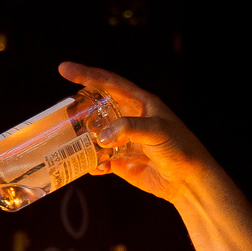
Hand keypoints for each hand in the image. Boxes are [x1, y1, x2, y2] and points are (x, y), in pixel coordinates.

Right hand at [59, 62, 215, 206]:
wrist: (188, 181)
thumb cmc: (179, 148)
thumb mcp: (157, 131)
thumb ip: (129, 128)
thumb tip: (101, 136)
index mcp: (139, 103)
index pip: (109, 83)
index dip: (87, 74)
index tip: (64, 70)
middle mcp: (129, 118)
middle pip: (97, 108)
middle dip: (80, 110)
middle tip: (63, 115)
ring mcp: (123, 140)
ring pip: (95, 134)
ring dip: (83, 139)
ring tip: (72, 143)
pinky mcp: (121, 161)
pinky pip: (99, 159)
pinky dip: (93, 163)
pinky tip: (95, 167)